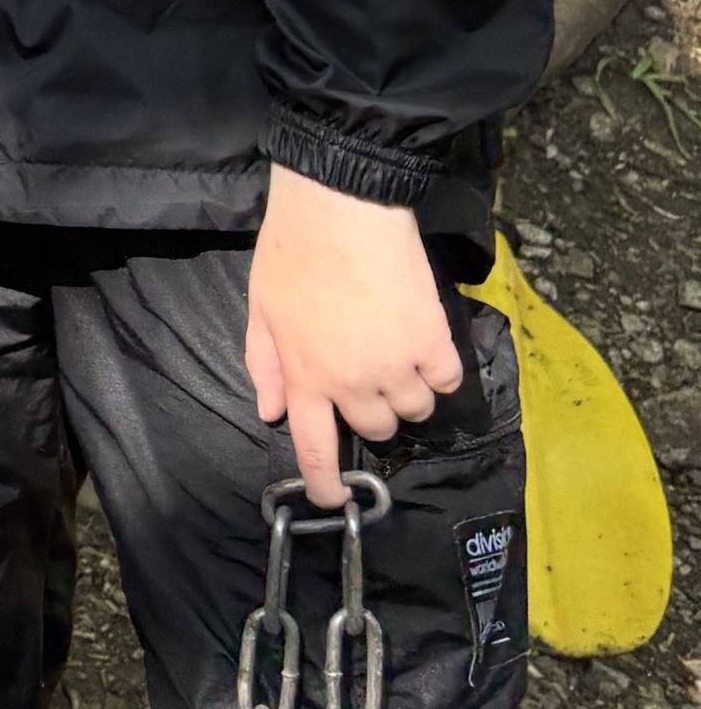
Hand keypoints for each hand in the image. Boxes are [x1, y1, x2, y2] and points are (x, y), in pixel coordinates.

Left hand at [243, 165, 463, 507]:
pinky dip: (440, 370)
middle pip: (377, 429)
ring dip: (409, 392)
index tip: (334, 499)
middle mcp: (352, 383)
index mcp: (305, 377)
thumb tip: (273, 411)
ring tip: (399, 355)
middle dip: (373, 411)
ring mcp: (396, 366)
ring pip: (416, 409)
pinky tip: (426, 344)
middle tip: (369, 375)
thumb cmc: (291, 252)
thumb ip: (266, 365)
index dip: (324, 483)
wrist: (341, 209)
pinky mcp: (434, 343)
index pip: (314, 449)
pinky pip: (448, 381)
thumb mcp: (260, 310)